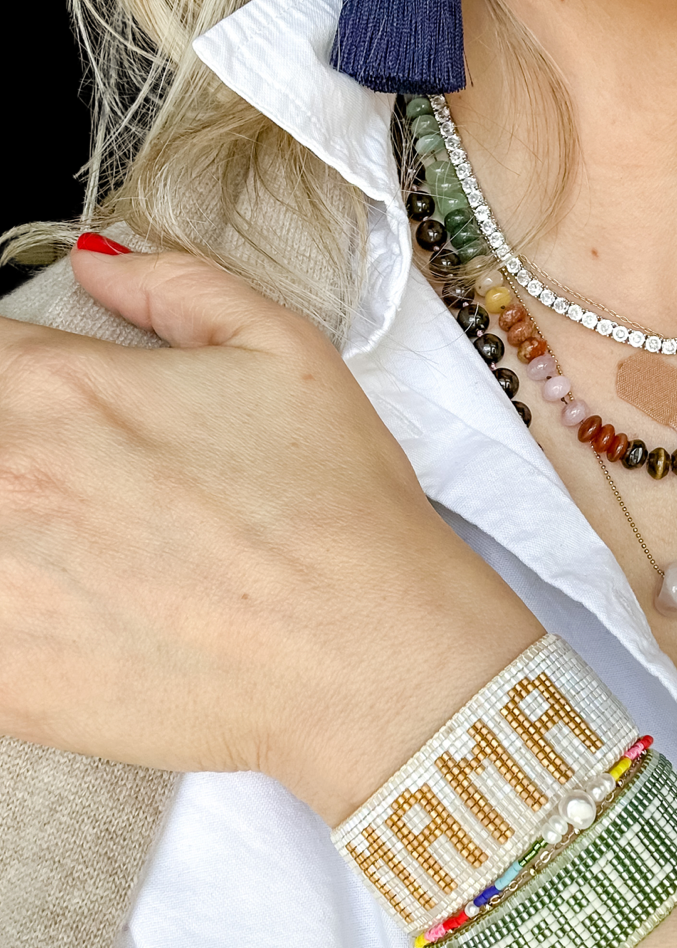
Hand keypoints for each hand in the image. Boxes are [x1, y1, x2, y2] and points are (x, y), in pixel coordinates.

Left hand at [0, 245, 537, 821]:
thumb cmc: (338, 513)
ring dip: (8, 536)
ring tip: (71, 557)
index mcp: (58, 388)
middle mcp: (2, 479)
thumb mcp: (285, 352)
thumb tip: (97, 263)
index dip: (19, 380)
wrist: (368, 658)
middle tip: (79, 494)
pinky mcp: (3, 684)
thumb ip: (176, 286)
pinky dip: (9, 614)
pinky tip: (68, 616)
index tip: (50, 412)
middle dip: (16, 458)